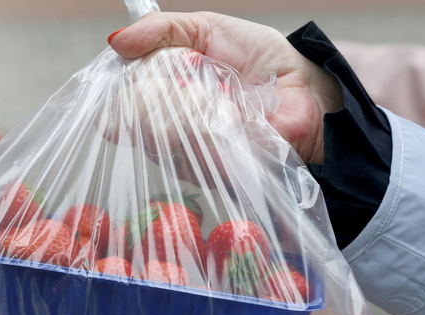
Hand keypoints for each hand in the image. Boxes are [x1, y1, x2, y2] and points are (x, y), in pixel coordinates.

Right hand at [109, 12, 341, 164]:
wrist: (309, 90)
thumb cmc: (261, 61)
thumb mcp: (207, 29)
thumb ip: (161, 31)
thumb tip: (115, 42)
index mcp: (160, 105)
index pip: (117, 112)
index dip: (119, 95)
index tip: (136, 73)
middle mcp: (169, 139)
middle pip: (135, 126)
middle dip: (155, 94)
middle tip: (190, 75)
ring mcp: (191, 161)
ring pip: (161, 139)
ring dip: (185, 106)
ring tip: (219, 92)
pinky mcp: (217, 174)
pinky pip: (197, 152)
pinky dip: (210, 123)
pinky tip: (231, 112)